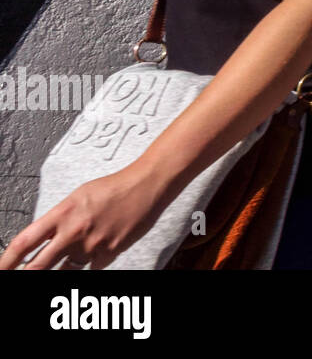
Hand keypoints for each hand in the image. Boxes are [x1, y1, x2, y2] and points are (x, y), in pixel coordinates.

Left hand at [0, 166, 168, 269]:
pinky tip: (94, 251)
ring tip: (66, 261)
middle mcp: (73, 232)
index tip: (2, 269)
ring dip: (61, 270)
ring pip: (64, 271)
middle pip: (38, 267)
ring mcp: (91, 245)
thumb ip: (59, 219)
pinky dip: (88, 264)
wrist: (147, 185)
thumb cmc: (114, 187)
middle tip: (22, 278)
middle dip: (27, 276)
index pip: (23, 243)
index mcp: (62, 214)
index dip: (7, 261)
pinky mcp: (109, 253)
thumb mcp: (78, 197)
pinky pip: (90, 268)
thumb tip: (44, 240)